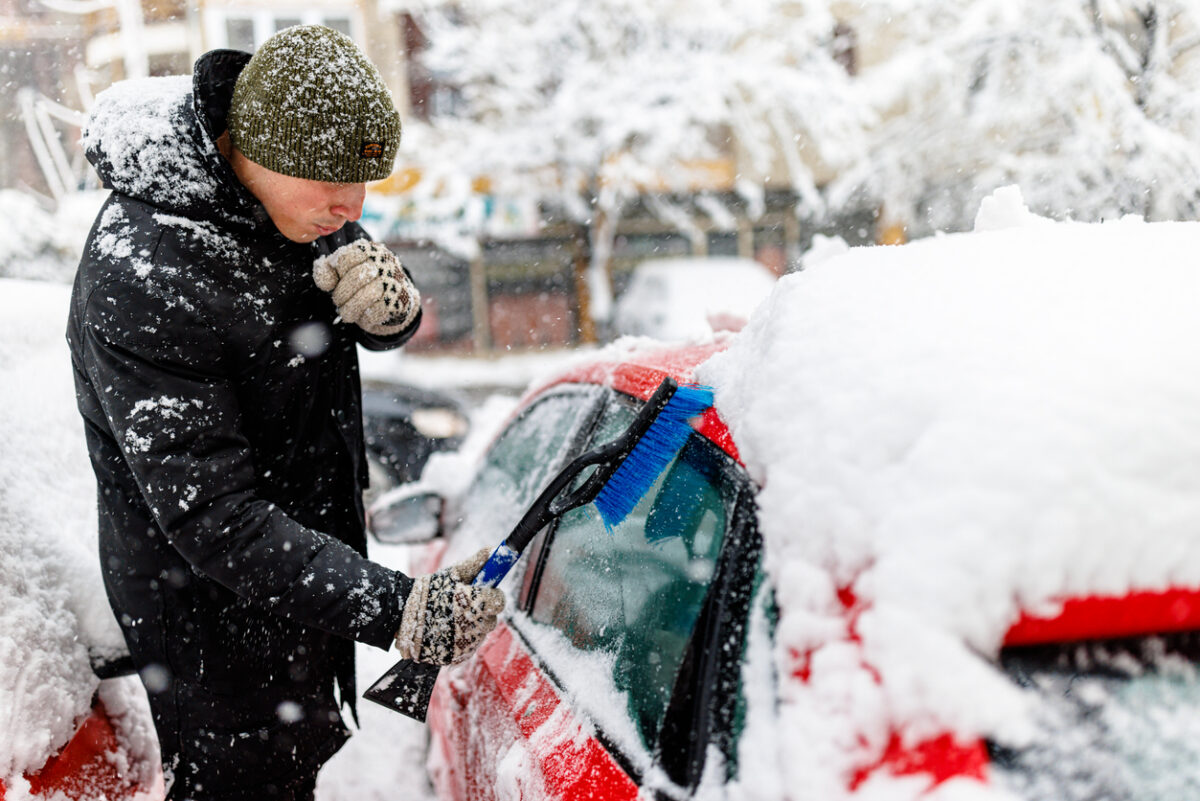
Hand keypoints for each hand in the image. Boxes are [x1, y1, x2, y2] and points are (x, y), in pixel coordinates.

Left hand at [313, 240, 420, 335]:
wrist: (392, 302)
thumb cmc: (361, 285)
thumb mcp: (342, 273)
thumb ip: (327, 271)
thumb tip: (325, 282)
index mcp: (368, 251)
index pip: (345, 258)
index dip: (335, 274)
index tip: (333, 283)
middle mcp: (383, 262)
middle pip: (356, 277)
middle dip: (341, 294)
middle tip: (338, 302)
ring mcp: (394, 281)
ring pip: (367, 296)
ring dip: (351, 309)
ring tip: (346, 313)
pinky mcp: (399, 300)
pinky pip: (377, 311)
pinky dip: (365, 318)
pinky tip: (363, 317)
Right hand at [394, 548, 505, 665]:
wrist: (402, 617)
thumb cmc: (429, 591)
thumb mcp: (452, 574)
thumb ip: (476, 563)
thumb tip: (494, 549)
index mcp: (476, 604)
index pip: (498, 601)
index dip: (491, 595)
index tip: (482, 591)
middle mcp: (475, 626)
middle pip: (491, 618)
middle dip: (481, 611)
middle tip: (463, 604)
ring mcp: (467, 643)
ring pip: (480, 633)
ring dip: (471, 625)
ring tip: (451, 617)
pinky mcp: (459, 656)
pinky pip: (469, 646)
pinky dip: (461, 639)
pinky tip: (448, 629)